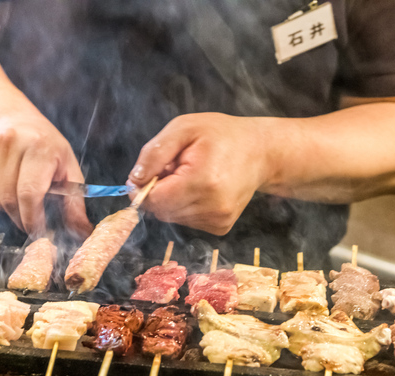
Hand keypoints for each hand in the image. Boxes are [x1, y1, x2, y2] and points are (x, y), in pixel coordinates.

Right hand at [0, 110, 92, 237]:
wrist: (12, 118)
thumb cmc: (45, 146)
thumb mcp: (68, 167)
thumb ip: (75, 201)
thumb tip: (82, 231)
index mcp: (39, 147)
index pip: (29, 193)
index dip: (33, 219)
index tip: (39, 230)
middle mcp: (10, 143)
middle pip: (9, 200)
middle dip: (21, 218)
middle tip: (31, 219)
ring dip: (8, 207)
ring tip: (19, 193)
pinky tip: (4, 183)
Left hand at [127, 113, 270, 235]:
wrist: (260, 152)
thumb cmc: (221, 135)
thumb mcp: (183, 129)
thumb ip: (154, 154)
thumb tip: (134, 181)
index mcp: (202, 181)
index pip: (154, 201)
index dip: (144, 187)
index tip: (152, 171)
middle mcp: (213, 207)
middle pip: (161, 211)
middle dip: (160, 191)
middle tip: (176, 168)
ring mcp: (218, 220)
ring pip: (173, 217)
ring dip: (173, 198)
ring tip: (191, 176)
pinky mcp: (220, 227)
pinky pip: (187, 221)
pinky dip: (186, 206)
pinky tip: (201, 189)